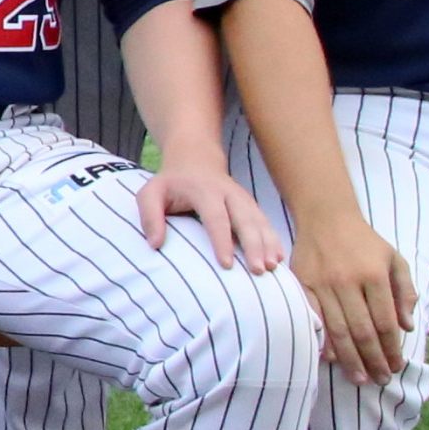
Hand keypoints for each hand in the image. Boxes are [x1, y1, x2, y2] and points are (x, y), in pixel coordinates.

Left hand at [138, 161, 287, 275]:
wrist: (195, 159)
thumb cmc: (170, 183)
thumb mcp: (150, 193)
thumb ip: (149, 216)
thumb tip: (155, 244)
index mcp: (204, 191)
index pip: (216, 218)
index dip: (222, 241)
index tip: (226, 265)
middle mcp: (229, 194)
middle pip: (245, 220)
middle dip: (254, 245)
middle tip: (259, 270)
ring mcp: (243, 199)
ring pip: (260, 222)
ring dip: (269, 244)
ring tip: (273, 267)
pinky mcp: (251, 205)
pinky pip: (265, 223)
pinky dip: (274, 240)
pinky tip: (279, 258)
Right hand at [290, 205, 418, 380]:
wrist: (326, 217)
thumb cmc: (365, 241)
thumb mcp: (395, 260)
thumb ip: (405, 292)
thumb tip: (407, 327)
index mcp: (375, 275)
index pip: (385, 322)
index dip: (392, 348)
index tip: (397, 365)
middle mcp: (348, 281)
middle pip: (362, 331)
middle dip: (374, 360)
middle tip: (381, 380)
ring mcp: (322, 284)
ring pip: (337, 330)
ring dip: (350, 358)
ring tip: (360, 378)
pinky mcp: (302, 284)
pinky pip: (313, 318)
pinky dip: (321, 339)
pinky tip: (329, 358)